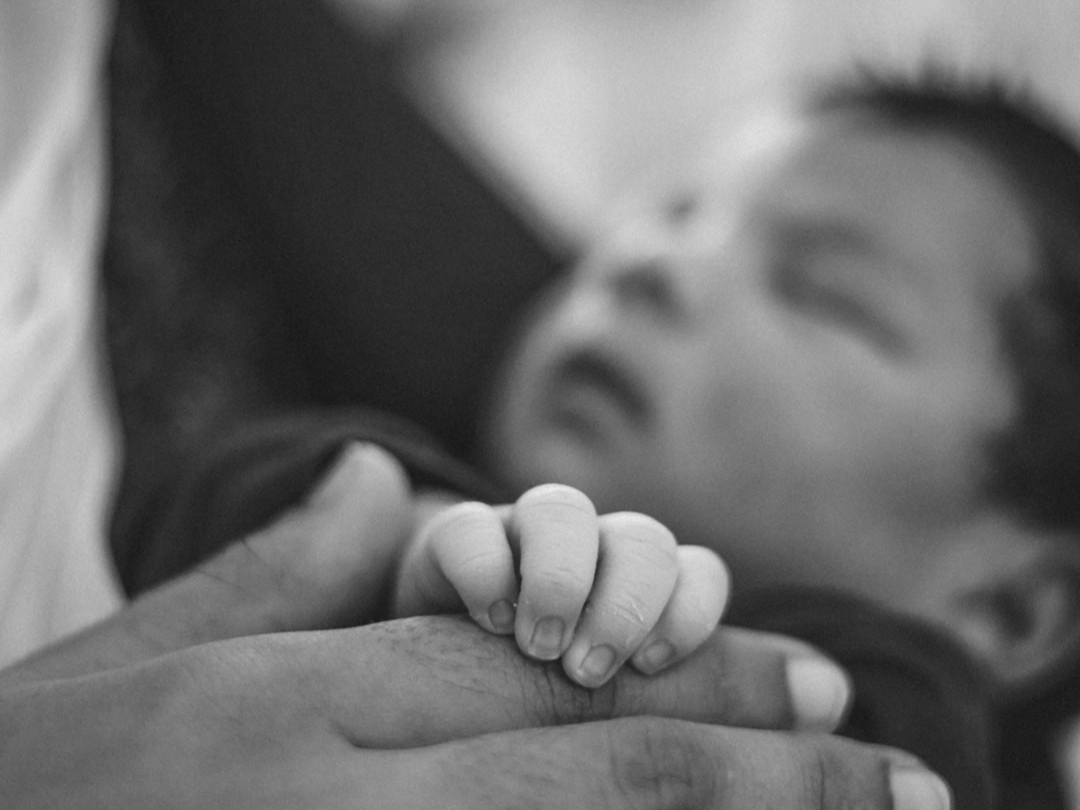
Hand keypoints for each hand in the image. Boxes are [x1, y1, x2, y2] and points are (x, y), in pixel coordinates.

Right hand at [0, 445, 950, 808]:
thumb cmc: (22, 781)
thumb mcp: (137, 659)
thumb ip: (277, 571)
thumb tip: (375, 471)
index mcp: (273, 705)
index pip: (525, 670)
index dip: (680, 669)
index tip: (802, 673)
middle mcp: (321, 805)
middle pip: (589, 773)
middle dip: (756, 769)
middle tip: (889, 770)